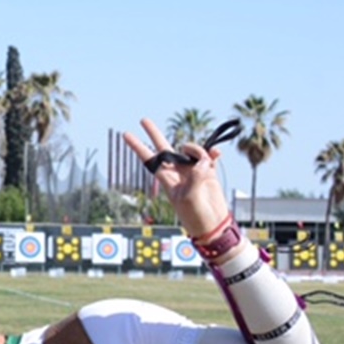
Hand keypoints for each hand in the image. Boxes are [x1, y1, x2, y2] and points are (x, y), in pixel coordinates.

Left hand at [122, 118, 229, 238]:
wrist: (213, 223)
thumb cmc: (195, 215)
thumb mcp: (190, 197)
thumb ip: (195, 177)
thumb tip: (203, 162)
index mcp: (167, 178)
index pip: (149, 158)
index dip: (137, 146)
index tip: (125, 135)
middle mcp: (177, 171)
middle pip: (164, 147)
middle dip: (154, 133)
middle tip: (143, 119)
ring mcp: (192, 170)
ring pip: (192, 150)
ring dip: (199, 151)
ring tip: (205, 162)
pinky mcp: (208, 171)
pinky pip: (209, 155)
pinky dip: (213, 153)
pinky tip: (217, 154)